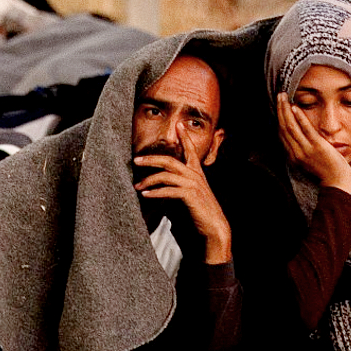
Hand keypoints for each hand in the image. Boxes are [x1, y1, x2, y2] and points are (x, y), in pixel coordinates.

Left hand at [132, 131, 231, 261]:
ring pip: (166, 175)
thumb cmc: (199, 211)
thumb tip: (159, 184)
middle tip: (136, 159)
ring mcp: (193, 184)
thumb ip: (176, 186)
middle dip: (151, 159)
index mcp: (196, 173)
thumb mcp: (188, 195)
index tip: (179, 124)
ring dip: (148, 180)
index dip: (185, 137)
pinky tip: (145, 195)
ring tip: (137, 185)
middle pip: (170, 161)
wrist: (214, 226)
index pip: (190, 150)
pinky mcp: (190, 195)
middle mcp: (195, 175)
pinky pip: (168, 190)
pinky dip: (155, 192)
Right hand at [276, 94, 350, 192]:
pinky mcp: (317, 146)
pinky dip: (299, 118)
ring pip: (291, 127)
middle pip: (283, 128)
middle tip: (279, 96)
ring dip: (286, 110)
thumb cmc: (326, 171)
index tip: (279, 106)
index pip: (281, 134)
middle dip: (280, 110)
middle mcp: (296, 152)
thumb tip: (299, 136)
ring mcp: (306, 149)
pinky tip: (295, 108)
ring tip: (284, 98)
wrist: (337, 181)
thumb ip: (302, 149)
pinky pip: (305, 129)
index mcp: (293, 156)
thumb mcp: (309, 161)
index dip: (279, 118)